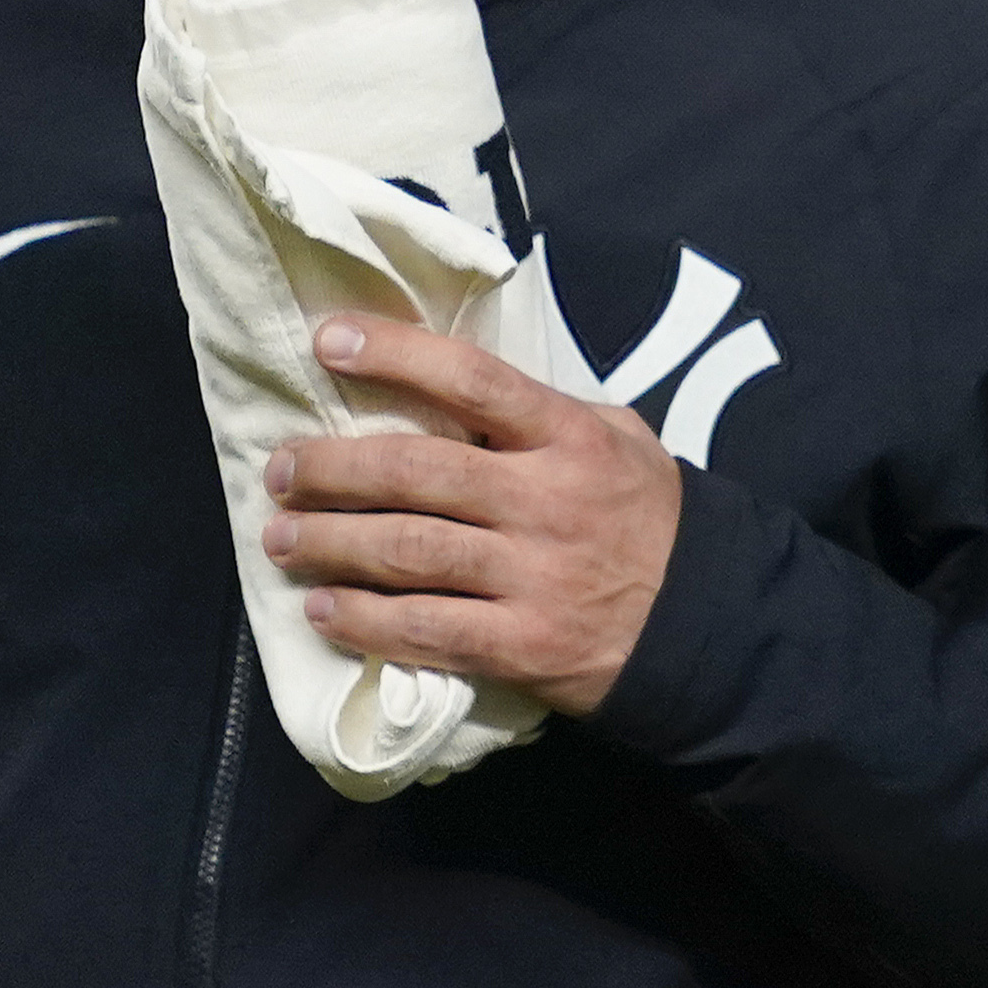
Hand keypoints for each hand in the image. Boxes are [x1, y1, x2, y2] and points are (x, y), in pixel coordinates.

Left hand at [264, 313, 682, 714]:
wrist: (708, 623)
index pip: (473, 381)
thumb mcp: (623, 440)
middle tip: (280, 471)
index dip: (396, 355)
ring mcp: (535, 577)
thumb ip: (546, 412)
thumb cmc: (650, 520)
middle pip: (418, 472)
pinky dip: (365, 620)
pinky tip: (324, 610)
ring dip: (330, 543)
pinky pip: (428, 629)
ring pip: (408, 551)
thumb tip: (454, 388)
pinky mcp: (524, 644)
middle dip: (332, 469)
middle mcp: (548, 502)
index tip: (328, 342)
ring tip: (280, 540)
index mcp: (571, 438)